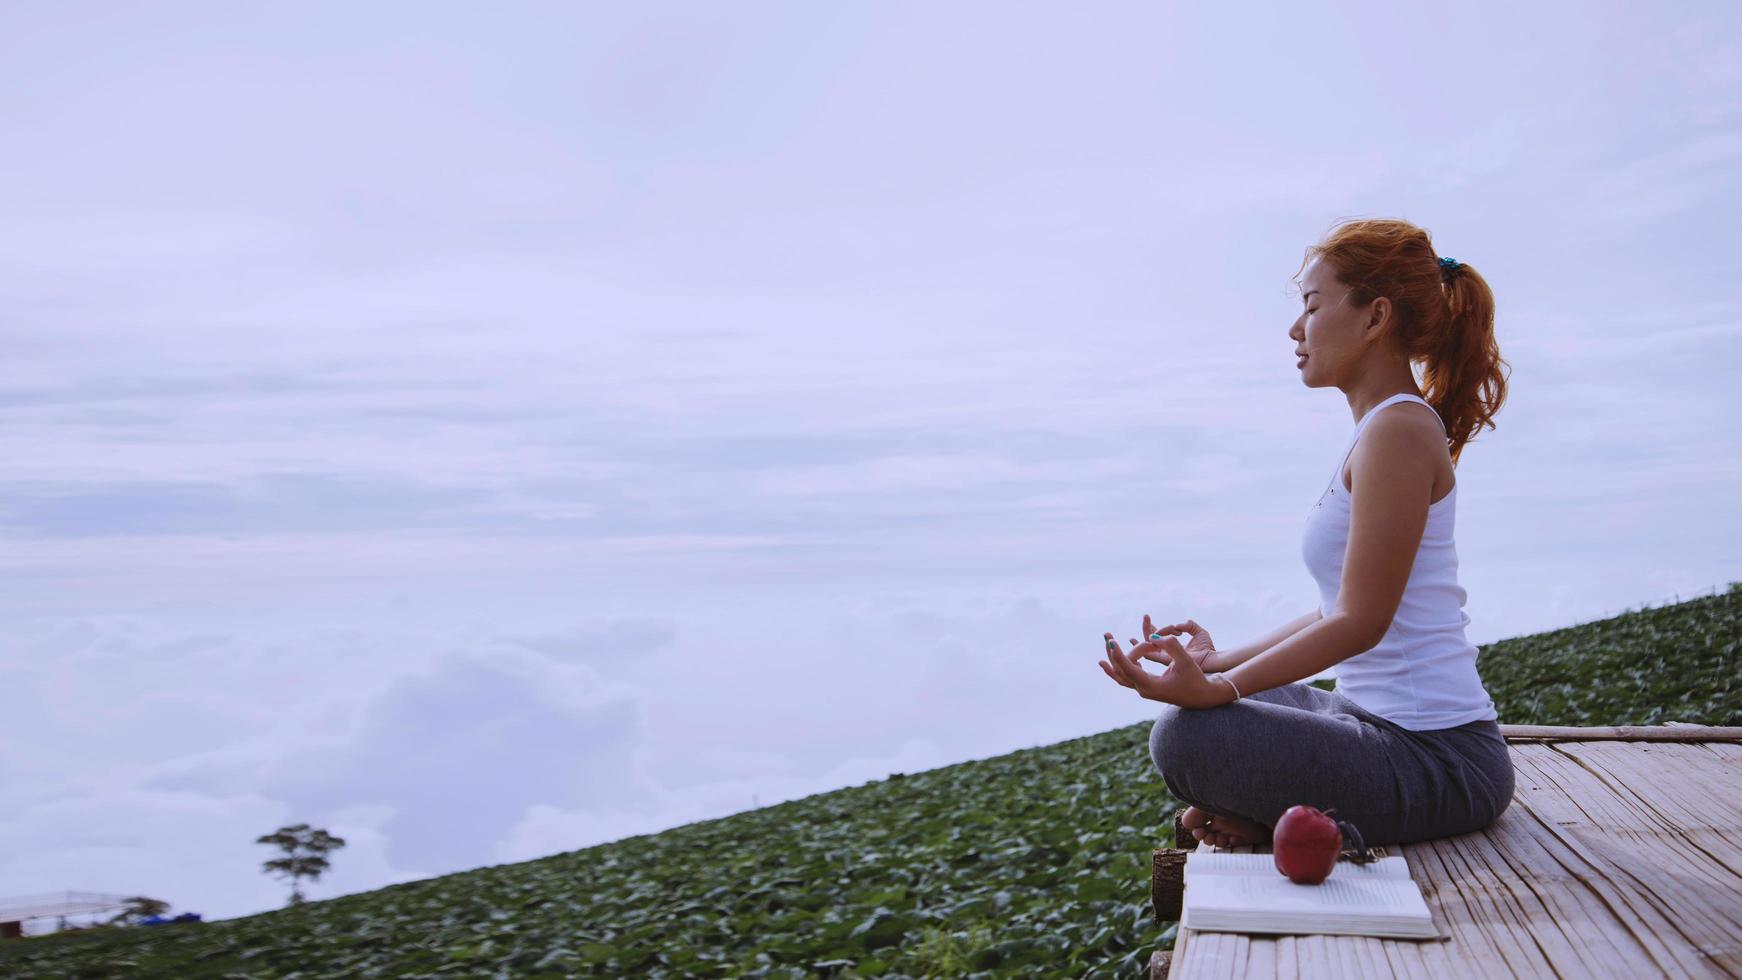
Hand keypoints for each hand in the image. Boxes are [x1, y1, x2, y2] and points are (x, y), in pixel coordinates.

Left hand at [1098, 631, 1230, 708]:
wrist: (1202, 696)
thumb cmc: (1196, 679)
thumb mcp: (1186, 661)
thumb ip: (1172, 647)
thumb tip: (1153, 637)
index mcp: (1151, 686)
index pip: (1128, 669)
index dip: (1118, 655)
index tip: (1112, 642)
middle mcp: (1144, 689)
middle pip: (1120, 670)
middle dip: (1112, 652)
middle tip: (1108, 635)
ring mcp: (1143, 689)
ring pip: (1120, 674)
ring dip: (1112, 658)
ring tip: (1107, 640)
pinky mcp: (1146, 686)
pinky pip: (1126, 676)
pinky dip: (1119, 664)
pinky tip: (1116, 652)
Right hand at [1136, 617, 1216, 670]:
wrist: (1211, 660)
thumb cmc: (1208, 648)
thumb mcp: (1199, 632)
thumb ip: (1189, 625)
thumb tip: (1178, 625)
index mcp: (1173, 646)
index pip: (1159, 636)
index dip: (1154, 627)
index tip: (1160, 620)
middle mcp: (1167, 652)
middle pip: (1150, 640)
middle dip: (1147, 627)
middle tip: (1146, 616)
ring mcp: (1166, 657)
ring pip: (1148, 644)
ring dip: (1147, 631)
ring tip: (1147, 619)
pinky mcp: (1166, 661)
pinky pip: (1151, 653)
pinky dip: (1148, 643)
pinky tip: (1152, 634)